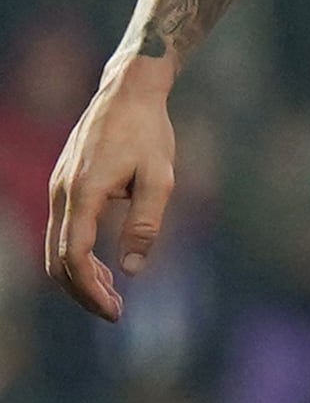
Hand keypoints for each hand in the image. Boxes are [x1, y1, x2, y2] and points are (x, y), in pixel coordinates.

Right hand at [46, 61, 177, 321]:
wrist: (128, 91)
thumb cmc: (149, 131)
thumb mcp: (159, 177)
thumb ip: (145, 223)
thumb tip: (133, 268)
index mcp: (84, 193)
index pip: (74, 257)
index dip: (90, 290)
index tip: (115, 311)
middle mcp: (62, 192)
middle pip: (57, 259)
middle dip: (82, 291)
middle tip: (114, 311)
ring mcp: (58, 187)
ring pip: (56, 246)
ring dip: (79, 275)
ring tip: (111, 293)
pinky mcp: (64, 182)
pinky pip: (62, 229)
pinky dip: (77, 255)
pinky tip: (103, 264)